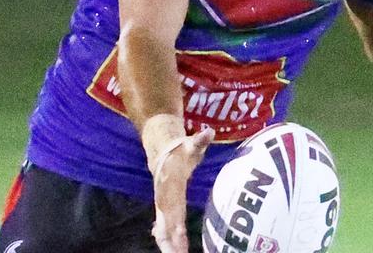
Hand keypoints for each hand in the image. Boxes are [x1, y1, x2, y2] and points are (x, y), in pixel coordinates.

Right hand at [152, 127, 215, 252]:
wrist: (162, 150)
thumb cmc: (181, 149)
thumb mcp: (191, 143)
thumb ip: (200, 140)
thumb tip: (209, 131)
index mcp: (171, 184)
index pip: (173, 206)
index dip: (176, 222)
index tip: (181, 236)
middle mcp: (164, 196)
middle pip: (165, 222)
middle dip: (170, 240)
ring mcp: (163, 202)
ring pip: (163, 227)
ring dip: (168, 243)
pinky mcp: (164, 207)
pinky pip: (163, 225)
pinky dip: (165, 238)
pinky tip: (170, 249)